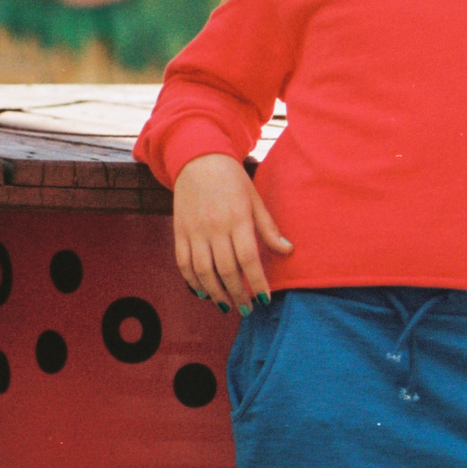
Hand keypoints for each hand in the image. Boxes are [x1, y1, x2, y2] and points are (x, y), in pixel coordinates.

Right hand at [173, 152, 292, 312]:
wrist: (198, 159)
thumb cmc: (232, 180)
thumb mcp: (255, 199)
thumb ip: (268, 228)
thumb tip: (287, 251)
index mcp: (237, 218)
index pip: (248, 258)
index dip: (257, 281)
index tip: (265, 299)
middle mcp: (214, 227)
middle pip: (226, 269)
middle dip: (238, 294)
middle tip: (247, 309)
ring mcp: (194, 230)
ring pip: (203, 271)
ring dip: (216, 293)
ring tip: (228, 305)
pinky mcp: (179, 232)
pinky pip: (183, 263)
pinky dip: (192, 281)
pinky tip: (204, 292)